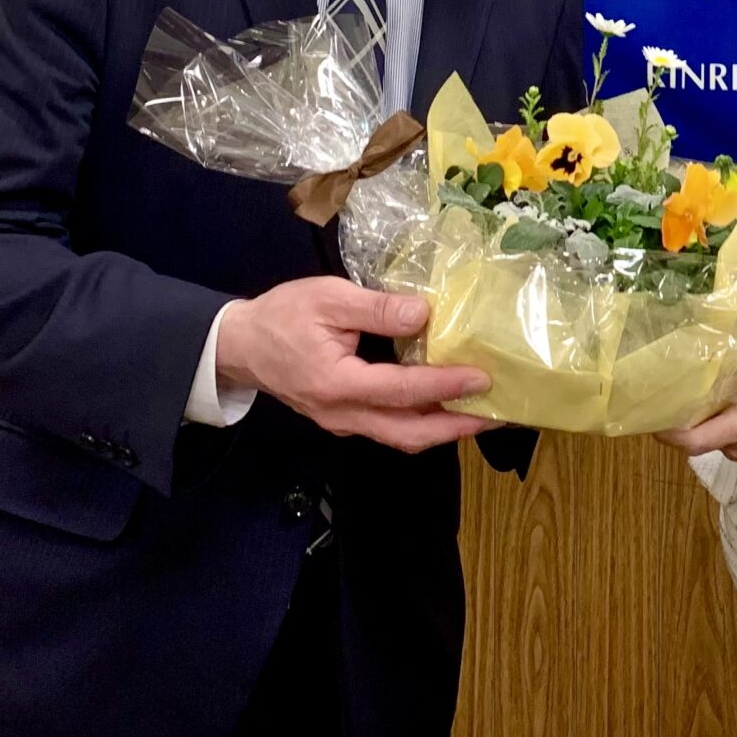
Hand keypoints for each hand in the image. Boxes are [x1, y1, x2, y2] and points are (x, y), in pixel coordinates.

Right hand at [216, 276, 492, 453]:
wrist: (239, 346)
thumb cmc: (282, 316)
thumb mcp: (328, 299)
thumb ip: (376, 309)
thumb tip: (424, 314)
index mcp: (338, 384)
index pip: (402, 391)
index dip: (444, 386)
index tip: (481, 378)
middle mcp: (343, 415)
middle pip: (409, 433)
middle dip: (456, 427)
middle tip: (498, 413)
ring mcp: (343, 422)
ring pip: (400, 437)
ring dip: (442, 428)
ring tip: (481, 413)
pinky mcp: (343, 419)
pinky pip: (389, 428)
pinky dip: (421, 421)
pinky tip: (443, 404)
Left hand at [663, 347, 736, 500]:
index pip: (692, 440)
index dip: (665, 428)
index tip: (649, 408)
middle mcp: (734, 443)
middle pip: (694, 430)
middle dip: (679, 407)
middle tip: (666, 376)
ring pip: (708, 428)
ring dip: (699, 407)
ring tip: (692, 375)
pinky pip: (723, 429)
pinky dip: (717, 411)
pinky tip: (721, 387)